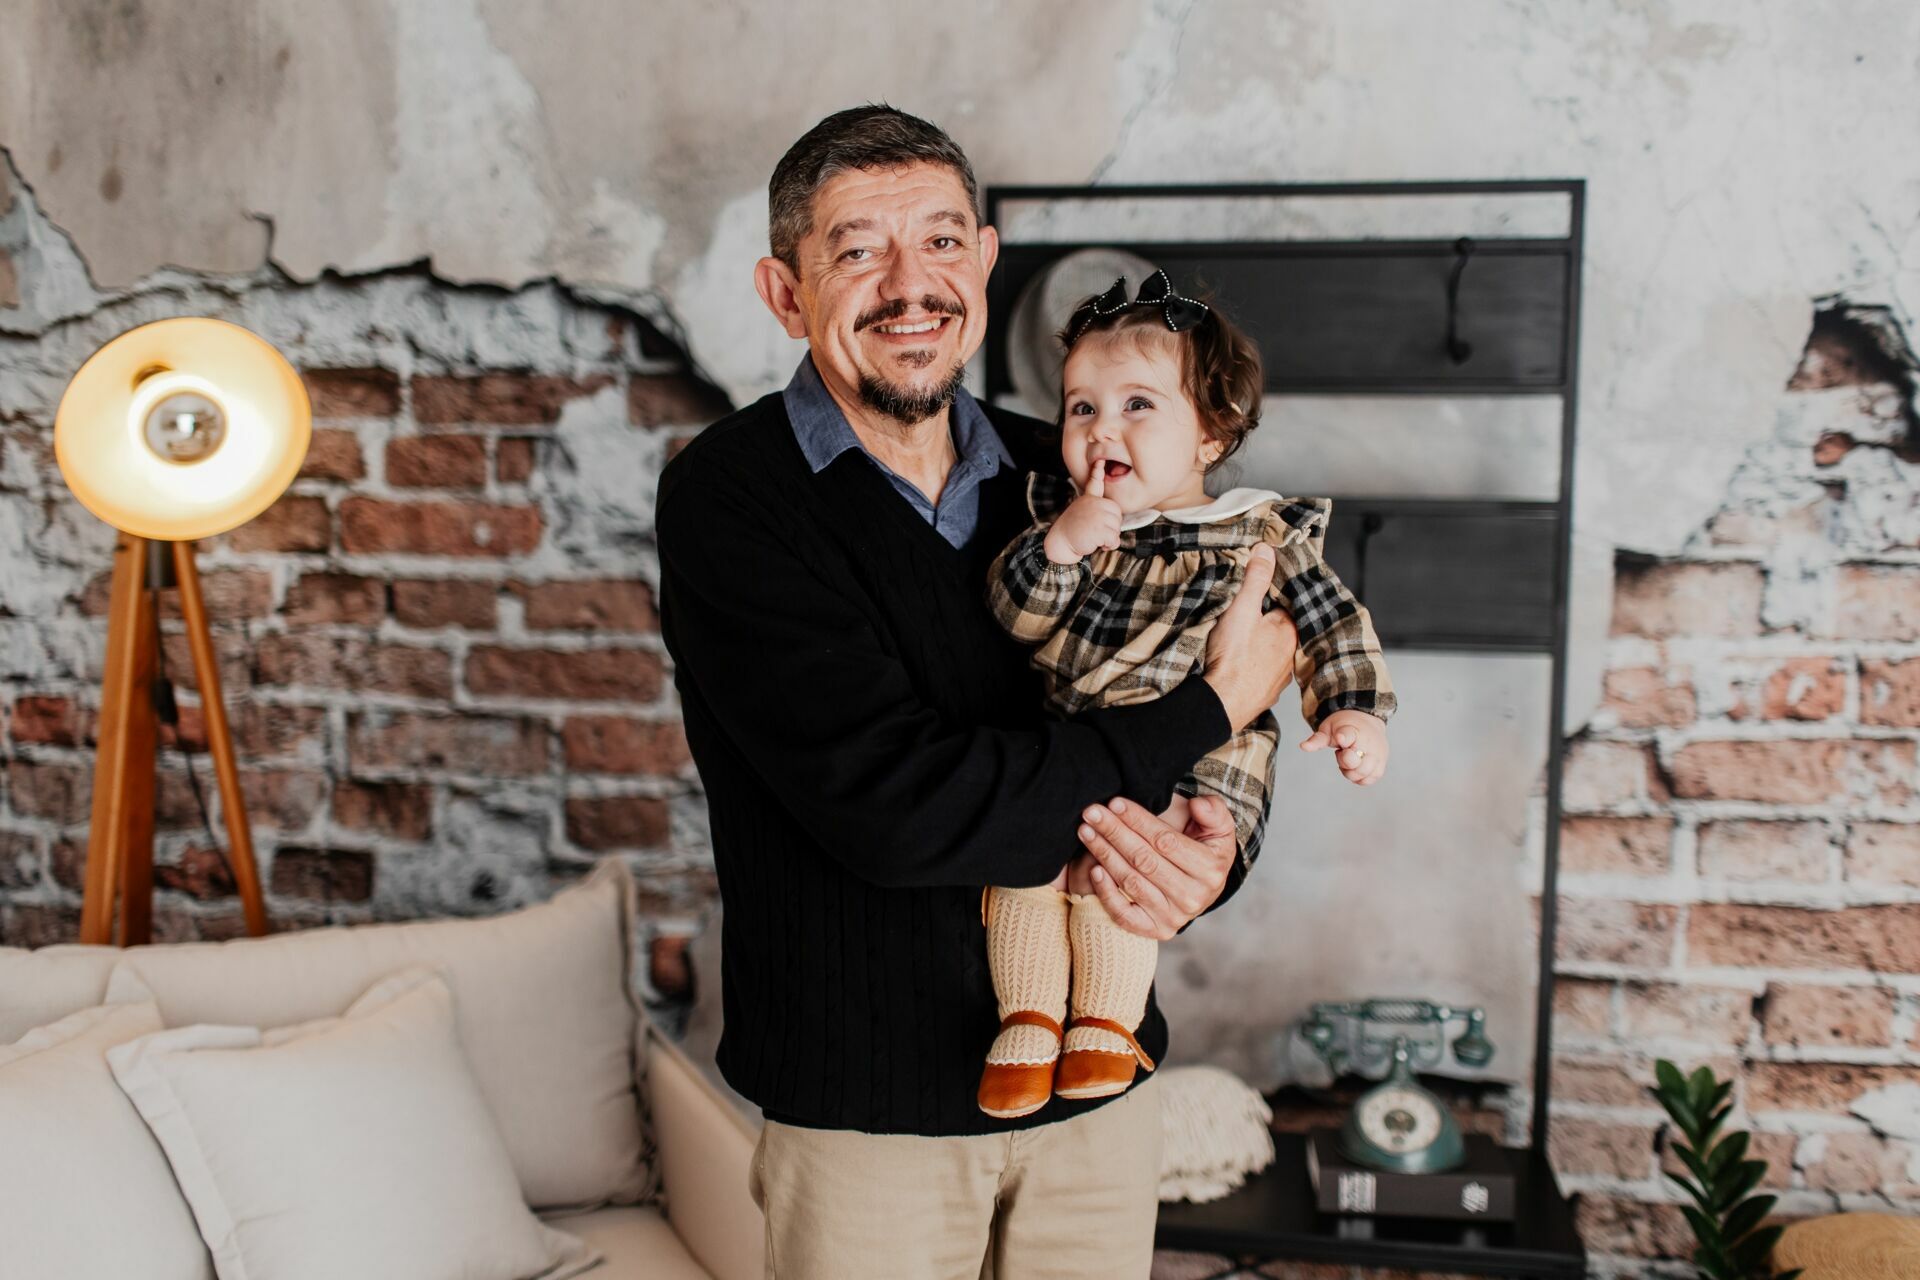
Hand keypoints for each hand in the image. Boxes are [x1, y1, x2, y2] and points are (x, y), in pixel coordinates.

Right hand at [1043, 465, 1121, 563]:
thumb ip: (1099, 514)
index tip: (1099, 460)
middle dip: (1111, 527)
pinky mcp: (1100, 529)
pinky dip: (1108, 545)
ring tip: (1094, 537)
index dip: (1097, 471)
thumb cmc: (1073, 531)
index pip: (1094, 483)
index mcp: (1089, 499)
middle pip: (1117, 515)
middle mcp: (1094, 504)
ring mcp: (1097, 515)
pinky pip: (1114, 539)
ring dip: (1109, 538)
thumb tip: (1114, 526)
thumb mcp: (1084, 515)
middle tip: (1095, 531)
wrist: (1059, 542)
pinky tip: (1096, 544)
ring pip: (1117, 528)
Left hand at [1072, 793, 1236, 940]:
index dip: (1138, 820)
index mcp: (1209, 870)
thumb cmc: (1206, 850)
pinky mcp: (1156, 930)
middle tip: (1092, 813)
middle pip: (1144, 860)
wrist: (1204, 888)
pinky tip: (1093, 868)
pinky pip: (1124, 914)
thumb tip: (1197, 805)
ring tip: (1086, 832)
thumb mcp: (1219, 828)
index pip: (1165, 841)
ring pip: (1131, 882)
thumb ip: (1213, 812)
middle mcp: (1192, 897)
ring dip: (1104, 854)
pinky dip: (1107, 892)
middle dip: (1114, 833)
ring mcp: (1173, 917)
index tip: (1115, 802)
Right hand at [1202, 544, 1298, 732]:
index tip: (1253, 598)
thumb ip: (1255, 578)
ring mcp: (1280, 677)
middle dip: (1264, 625)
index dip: (1268, 600)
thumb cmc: (1234, 657)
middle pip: (1279, 631)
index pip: (1284, 607)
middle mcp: (1291, 655)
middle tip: (1243, 622)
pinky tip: (1241, 667)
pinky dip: (1255, 669)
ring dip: (1261, 649)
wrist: (1223, 703)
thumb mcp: (1242, 608)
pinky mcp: (1266, 694)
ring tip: (1241, 644)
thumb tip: (1266, 549)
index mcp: (1290, 631)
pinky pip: (1263, 674)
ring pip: (1273, 654)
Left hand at [1301, 709, 1387, 784]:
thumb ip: (1317, 739)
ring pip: (1363, 773)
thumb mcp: (1329, 728)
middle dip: (1344, 762)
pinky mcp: (1382, 763)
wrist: (1368, 719)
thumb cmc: (1345, 727)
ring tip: (1349, 758)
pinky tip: (1355, 767)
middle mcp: (1369, 742)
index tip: (1340, 738)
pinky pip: (1370, 779)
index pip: (1349, 735)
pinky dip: (1360, 778)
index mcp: (1352, 729)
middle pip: (1355, 762)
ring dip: (1351, 772)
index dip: (1344, 738)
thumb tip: (1303, 747)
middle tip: (1342, 752)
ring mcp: (1378, 753)